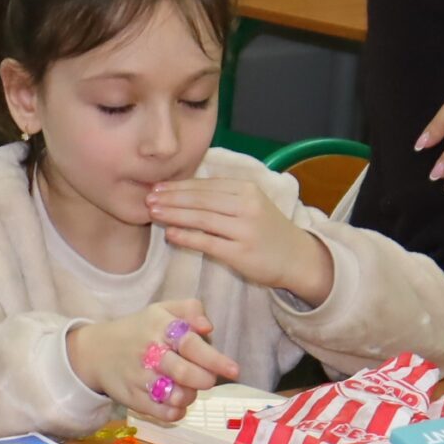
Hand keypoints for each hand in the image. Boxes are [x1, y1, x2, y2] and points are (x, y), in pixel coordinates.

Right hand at [65, 299, 241, 423]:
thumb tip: (208, 328)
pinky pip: (164, 413)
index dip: (214, 359)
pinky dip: (177, 411)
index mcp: (160, 328)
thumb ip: (189, 309)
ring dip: (190, 396)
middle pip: (185, 373)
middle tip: (207, 379)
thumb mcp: (161, 310)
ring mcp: (140, 378)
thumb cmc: (139, 330)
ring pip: (176, 396)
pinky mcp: (133, 399)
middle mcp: (149, 353)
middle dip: (204, 379)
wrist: (96, 352)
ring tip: (188, 387)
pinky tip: (176, 401)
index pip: (190, 344)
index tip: (234, 370)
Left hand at [148, 178, 334, 301]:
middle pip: (200, 199)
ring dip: (174, 214)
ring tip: (152, 212)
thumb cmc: (267, 230)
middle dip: (171, 198)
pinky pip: (207, 242)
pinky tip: (170, 233)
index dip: (178, 186)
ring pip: (201, 218)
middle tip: (147, 198)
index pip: (205, 185)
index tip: (156, 187)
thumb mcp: (251, 204)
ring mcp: (244, 230)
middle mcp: (246, 206)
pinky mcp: (240, 253)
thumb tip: (183, 189)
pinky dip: (187, 236)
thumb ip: (223, 196)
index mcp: (246, 190)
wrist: (297, 257)